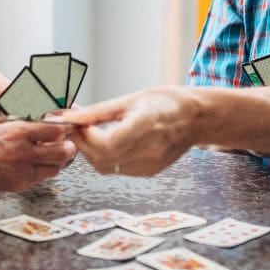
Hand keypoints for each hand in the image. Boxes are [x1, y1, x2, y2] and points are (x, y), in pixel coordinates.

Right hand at [0, 121, 75, 192]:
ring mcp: (23, 172)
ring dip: (58, 160)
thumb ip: (29, 126)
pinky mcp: (21, 185)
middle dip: (68, 146)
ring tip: (51, 154)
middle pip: (64, 152)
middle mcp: (23, 153)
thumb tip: (52, 122)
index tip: (67, 127)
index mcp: (18, 133)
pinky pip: (43, 178)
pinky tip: (37, 164)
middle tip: (65, 143)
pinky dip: (44, 170)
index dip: (65, 128)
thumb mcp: (4, 126)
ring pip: (57, 168)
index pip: (56, 130)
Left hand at [60, 86, 197, 175]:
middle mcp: (150, 150)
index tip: (77, 122)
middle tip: (78, 126)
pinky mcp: (150, 171)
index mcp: (146, 125)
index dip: (85, 137)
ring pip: (106, 167)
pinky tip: (106, 141)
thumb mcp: (131, 99)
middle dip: (83, 144)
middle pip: (102, 159)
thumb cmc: (167, 102)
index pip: (106, 144)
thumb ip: (99, 111)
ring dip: (92, 152)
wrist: (197, 118)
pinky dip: (105, 157)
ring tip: (90, 132)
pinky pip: (118, 169)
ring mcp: (151, 164)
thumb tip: (72, 117)